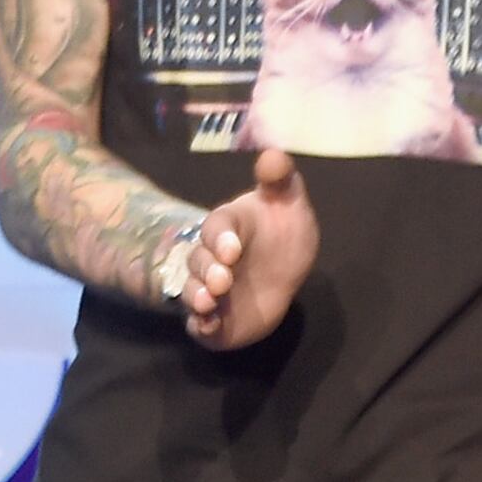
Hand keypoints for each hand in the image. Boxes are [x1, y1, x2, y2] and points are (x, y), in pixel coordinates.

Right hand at [180, 149, 316, 349]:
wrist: (282, 272)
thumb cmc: (282, 230)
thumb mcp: (288, 202)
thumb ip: (280, 179)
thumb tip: (274, 154)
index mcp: (228, 227)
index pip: (216, 227)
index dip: (220, 237)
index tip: (232, 249)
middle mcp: (212, 257)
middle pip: (198, 260)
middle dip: (207, 270)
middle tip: (223, 280)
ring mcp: (210, 288)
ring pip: (193, 291)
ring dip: (198, 296)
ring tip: (209, 303)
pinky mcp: (213, 318)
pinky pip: (199, 323)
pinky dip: (200, 326)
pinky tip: (208, 327)